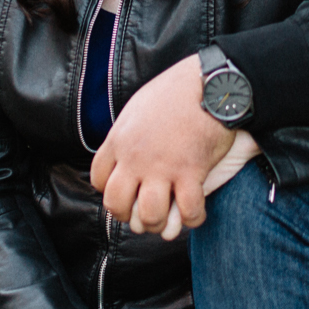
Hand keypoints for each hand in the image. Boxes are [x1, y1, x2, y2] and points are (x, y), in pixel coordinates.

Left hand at [90, 54, 232, 234]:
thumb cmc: (177, 91)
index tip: (126, 193)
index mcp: (119, 140)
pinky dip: (193, 219)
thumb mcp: (138, 108)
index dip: (110, 193)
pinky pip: (188, 212)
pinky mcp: (192, 172)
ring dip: (159, 224)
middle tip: (143, 215)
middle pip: (116, 204)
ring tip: (169, 220)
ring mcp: (162, 167)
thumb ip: (126, 133)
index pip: (98, 180)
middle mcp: (135, 158)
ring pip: (150, 216)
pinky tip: (195, 213)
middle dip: (128, 217)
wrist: (210, 83)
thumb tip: (122, 150)